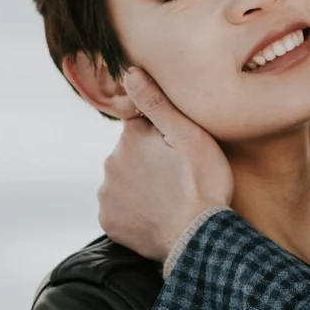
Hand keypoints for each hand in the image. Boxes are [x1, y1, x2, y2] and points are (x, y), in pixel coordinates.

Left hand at [97, 68, 233, 261]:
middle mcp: (110, 163)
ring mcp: (107, 195)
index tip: (179, 155)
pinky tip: (157, 216)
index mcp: (129, 138)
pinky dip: (135, 213)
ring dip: (141, 188)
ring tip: (170, 200)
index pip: (141, 129)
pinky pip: (120, 211)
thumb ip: (156, 102)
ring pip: (124, 184)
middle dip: (149, 163)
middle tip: (179, 179)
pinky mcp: (109, 223)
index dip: (162, 139)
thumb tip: (129, 71)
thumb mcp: (189, 135)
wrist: (199, 238)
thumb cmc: (203, 184)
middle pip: (130, 156)